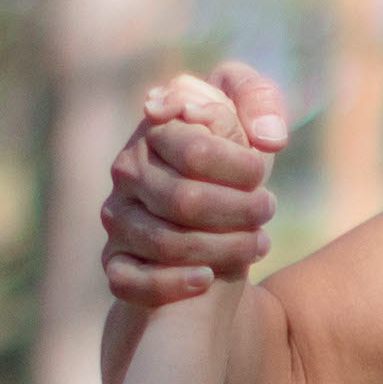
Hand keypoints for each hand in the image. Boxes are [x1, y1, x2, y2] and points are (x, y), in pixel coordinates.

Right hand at [98, 66, 288, 307]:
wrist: (209, 223)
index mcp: (154, 130)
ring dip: (222, 249)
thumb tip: (267, 138)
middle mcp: (127, 171)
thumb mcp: (248, 122)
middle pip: (184, 201)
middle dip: (238, 210)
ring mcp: (118, 218)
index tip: (262, 174)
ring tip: (257, 244)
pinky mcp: (115, 262)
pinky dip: (171, 283)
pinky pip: (129, 281)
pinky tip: (207, 279)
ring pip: (165, 243)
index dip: (240, 168)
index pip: (196, 152)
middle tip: (266, 209)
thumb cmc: (229, 164)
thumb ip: (258, 100)